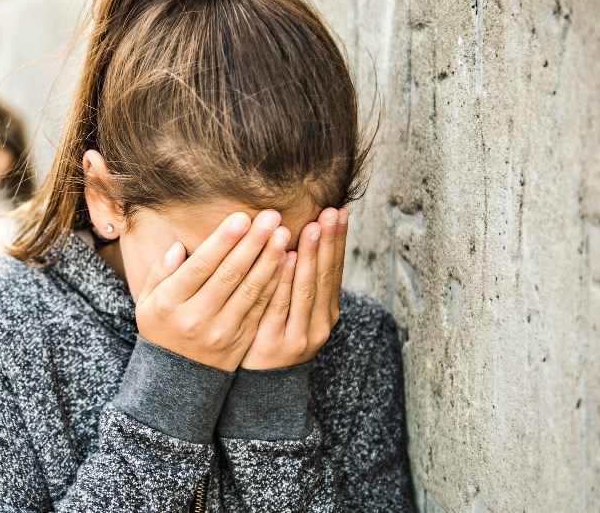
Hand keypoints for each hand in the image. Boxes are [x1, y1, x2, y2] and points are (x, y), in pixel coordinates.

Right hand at [136, 210, 291, 371]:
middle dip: (253, 243)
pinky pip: (261, 308)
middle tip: (271, 217)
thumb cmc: (162, 327)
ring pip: (250, 290)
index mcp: (170, 303)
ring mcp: (221, 331)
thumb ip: (160, 272)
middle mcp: (197, 317)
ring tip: (283, 234)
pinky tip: (287, 263)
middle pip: (230, 274)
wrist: (176, 378)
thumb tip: (179, 247)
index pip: (201, 265)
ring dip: (270, 260)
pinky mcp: (241, 340)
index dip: (223, 241)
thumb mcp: (147, 300)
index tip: (242, 217)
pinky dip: (276, 284)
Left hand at [241, 207, 348, 369]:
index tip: (339, 211)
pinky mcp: (276, 344)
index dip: (338, 241)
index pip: (334, 270)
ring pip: (306, 289)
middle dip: (328, 242)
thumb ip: (297, 281)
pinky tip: (288, 259)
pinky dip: (286, 282)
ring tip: (313, 227)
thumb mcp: (292, 312)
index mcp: (325, 312)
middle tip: (330, 212)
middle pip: (325, 276)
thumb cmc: (272, 338)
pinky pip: (280, 306)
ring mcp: (300, 335)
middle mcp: (320, 323)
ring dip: (311, 257)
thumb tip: (298, 239)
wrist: (260, 387)